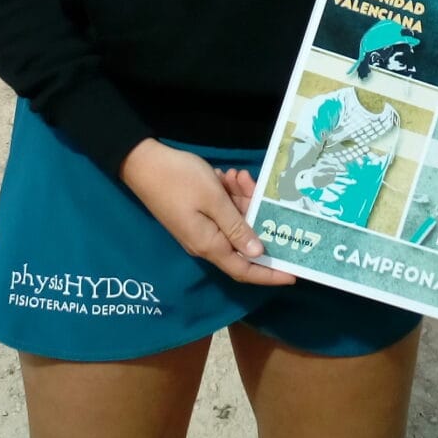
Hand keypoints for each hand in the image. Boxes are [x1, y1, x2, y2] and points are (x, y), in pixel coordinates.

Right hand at [120, 141, 294, 286]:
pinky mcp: (196, 215)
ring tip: (240, 176)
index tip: (294, 274)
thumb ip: (237, 226)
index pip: (245, 270)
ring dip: (242, 200)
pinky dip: (229, 196)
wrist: (142, 162)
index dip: (270, 275)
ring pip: (234, 222)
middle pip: (243, 242)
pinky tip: (228, 176)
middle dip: (258, 218)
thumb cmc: (179, 180)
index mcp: (210, 245)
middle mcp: (206, 242)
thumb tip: (257, 252)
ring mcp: (200, 228)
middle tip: (262, 191)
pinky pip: (222, 212)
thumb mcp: (214, 200)